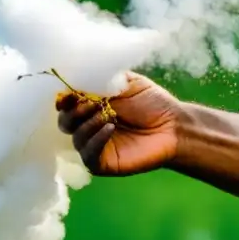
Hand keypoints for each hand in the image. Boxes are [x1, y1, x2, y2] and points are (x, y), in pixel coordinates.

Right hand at [56, 72, 180, 175]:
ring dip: (87, 125)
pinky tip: (109, 128)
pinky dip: (95, 141)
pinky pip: (89, 156)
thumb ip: (102, 78)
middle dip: (73, 112)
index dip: (64, 99)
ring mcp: (96, 146)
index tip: (68, 94)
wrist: (175, 125)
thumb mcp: (127, 82)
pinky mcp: (103, 163)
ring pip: (76, 139)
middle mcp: (89, 127)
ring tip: (106, 115)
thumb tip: (76, 76)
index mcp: (91, 107)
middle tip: (89, 104)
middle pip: (65, 123)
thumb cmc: (153, 103)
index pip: (66, 105)